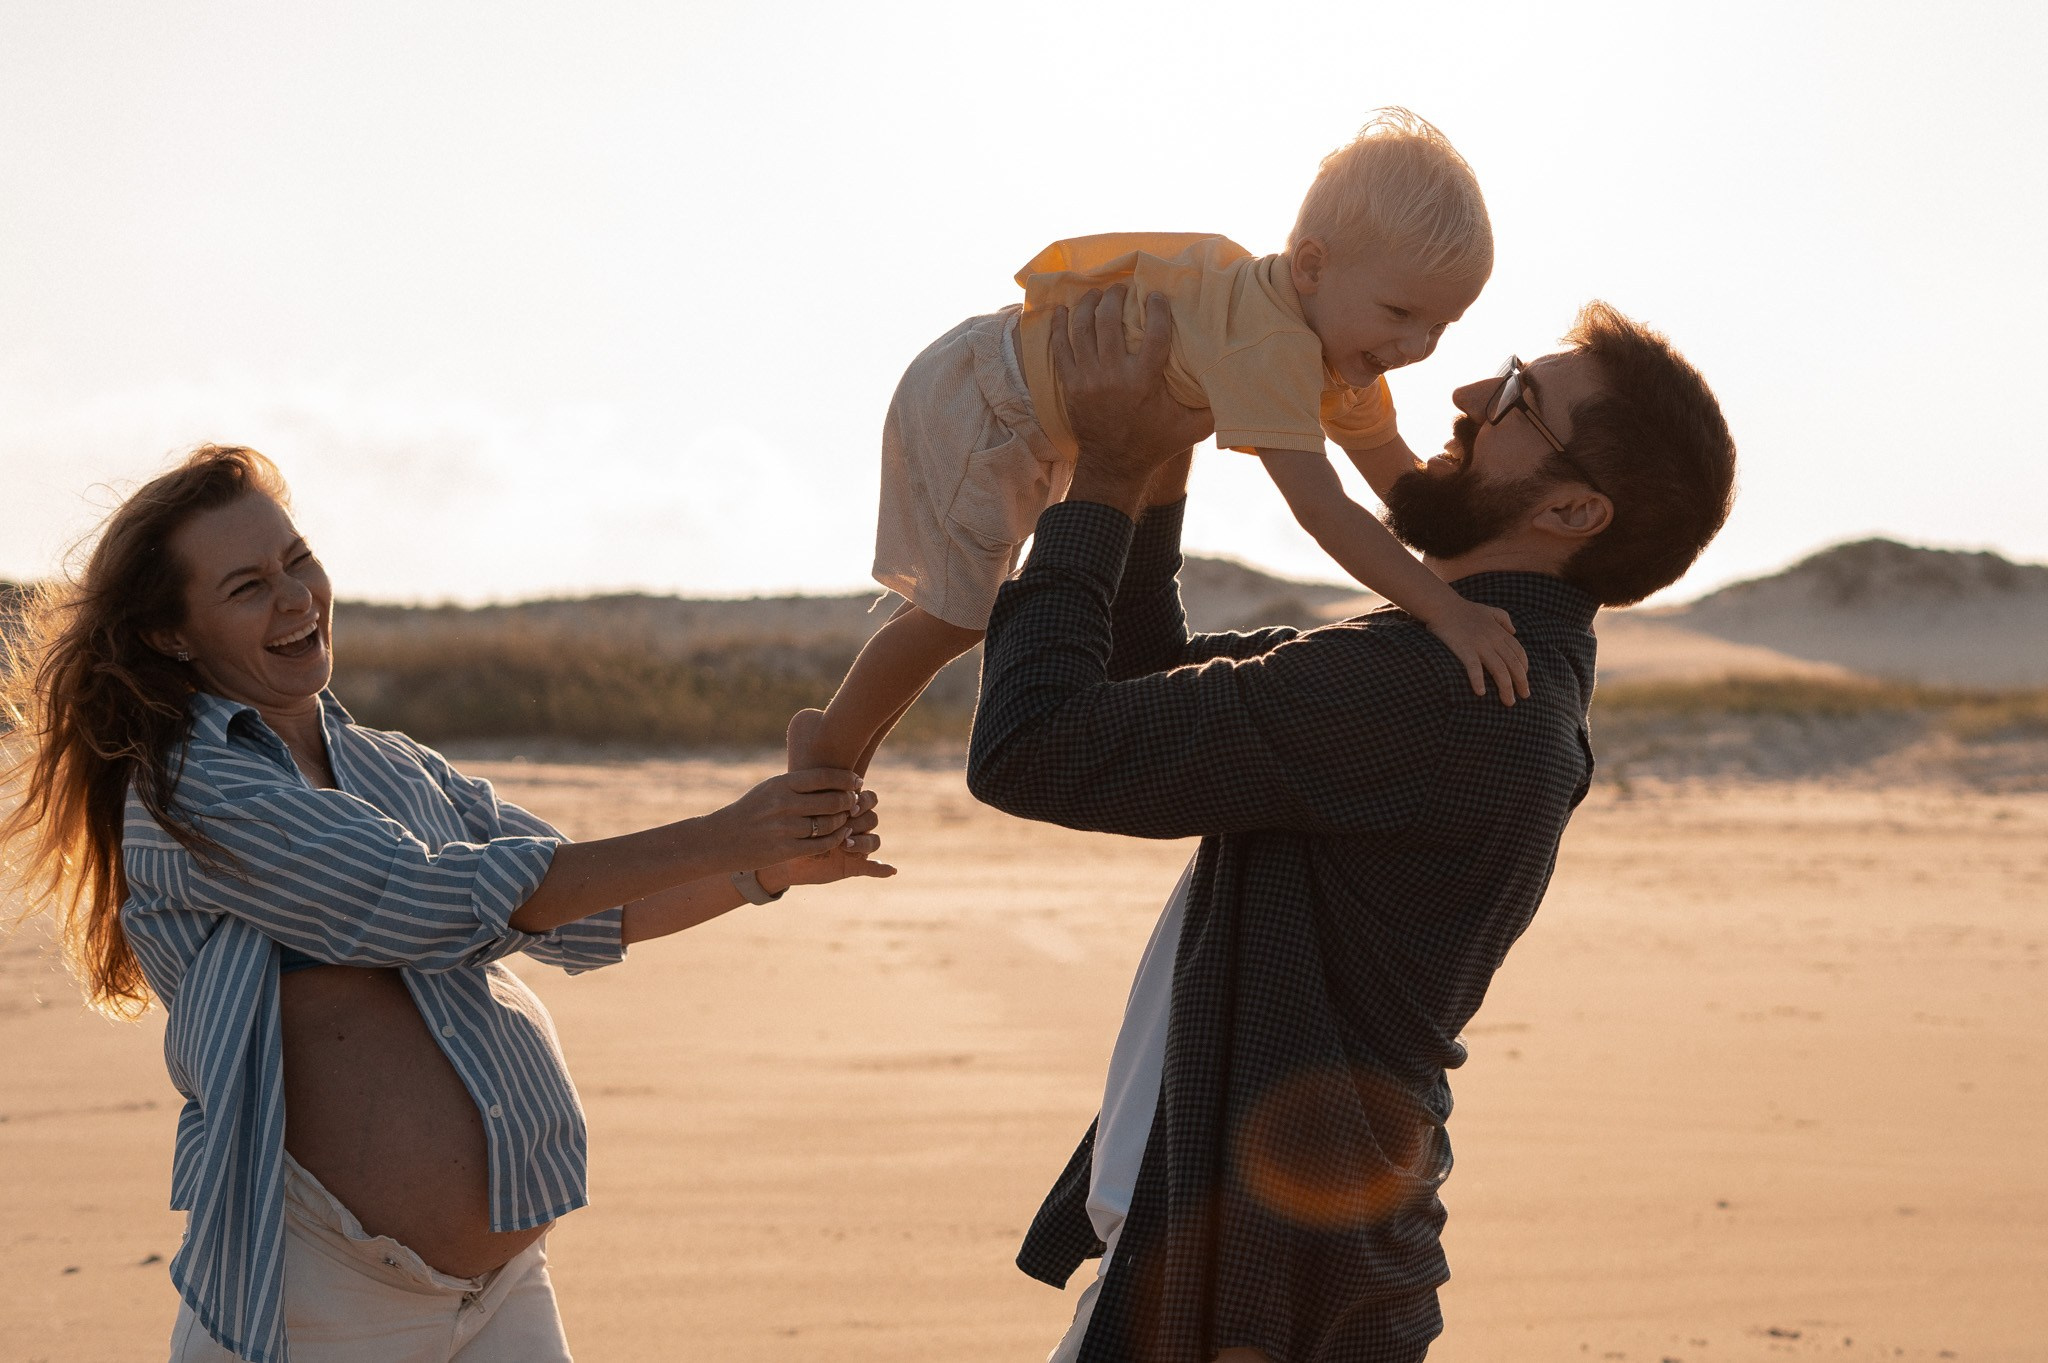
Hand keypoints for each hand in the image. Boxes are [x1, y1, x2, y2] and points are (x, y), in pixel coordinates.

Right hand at [706, 768, 868, 870]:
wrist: (722, 839)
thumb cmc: (752, 810)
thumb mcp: (770, 788)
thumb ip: (798, 783)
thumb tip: (833, 777)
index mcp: (781, 785)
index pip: (824, 777)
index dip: (846, 779)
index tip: (857, 782)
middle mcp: (784, 805)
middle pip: (832, 801)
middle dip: (849, 801)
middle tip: (855, 801)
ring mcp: (785, 829)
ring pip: (830, 824)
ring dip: (844, 821)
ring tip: (847, 818)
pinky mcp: (786, 850)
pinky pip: (822, 844)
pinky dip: (837, 839)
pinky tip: (841, 834)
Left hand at [769, 800, 896, 890]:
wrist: (781, 852)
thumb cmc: (789, 824)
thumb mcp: (802, 810)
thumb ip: (818, 801)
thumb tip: (827, 790)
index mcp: (847, 807)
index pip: (869, 799)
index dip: (864, 801)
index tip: (849, 805)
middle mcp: (855, 825)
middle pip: (872, 818)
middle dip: (860, 821)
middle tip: (846, 823)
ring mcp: (856, 846)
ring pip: (874, 841)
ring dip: (863, 842)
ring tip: (845, 845)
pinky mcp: (854, 865)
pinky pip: (872, 867)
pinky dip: (883, 868)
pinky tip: (891, 870)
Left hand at [1053, 284, 1212, 515]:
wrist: (1114, 466)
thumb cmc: (1155, 444)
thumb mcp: (1191, 429)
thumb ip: (1214, 407)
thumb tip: (1239, 384)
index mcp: (1144, 381)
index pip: (1154, 333)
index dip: (1157, 309)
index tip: (1156, 295)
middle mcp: (1113, 375)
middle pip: (1109, 321)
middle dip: (1115, 297)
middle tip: (1121, 288)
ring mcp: (1087, 379)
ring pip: (1082, 328)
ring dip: (1088, 305)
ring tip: (1096, 294)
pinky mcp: (1070, 385)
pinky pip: (1060, 348)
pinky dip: (1059, 326)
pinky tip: (1062, 311)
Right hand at [1422, 600, 1530, 705]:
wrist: (1442, 605)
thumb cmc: (1464, 609)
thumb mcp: (1489, 610)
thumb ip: (1504, 618)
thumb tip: (1515, 630)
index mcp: (1500, 632)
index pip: (1519, 653)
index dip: (1524, 668)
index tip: (1523, 681)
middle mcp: (1494, 639)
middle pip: (1513, 664)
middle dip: (1521, 682)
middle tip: (1524, 697)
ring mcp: (1479, 645)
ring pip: (1499, 670)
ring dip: (1506, 688)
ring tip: (1509, 702)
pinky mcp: (1464, 649)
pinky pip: (1474, 667)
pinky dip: (1478, 680)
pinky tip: (1481, 693)